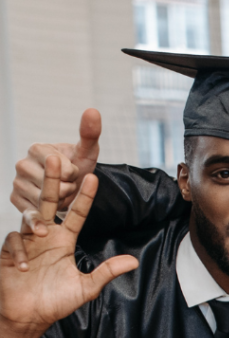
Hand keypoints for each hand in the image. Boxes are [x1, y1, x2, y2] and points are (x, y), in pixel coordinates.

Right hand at [0, 155, 137, 337]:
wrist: (28, 317)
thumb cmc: (55, 302)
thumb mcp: (86, 288)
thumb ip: (106, 272)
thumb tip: (133, 261)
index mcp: (64, 241)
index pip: (75, 214)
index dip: (83, 197)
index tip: (92, 177)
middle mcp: (45, 236)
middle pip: (48, 202)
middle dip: (50, 180)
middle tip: (54, 157)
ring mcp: (26, 242)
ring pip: (28, 216)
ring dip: (35, 221)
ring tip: (42, 232)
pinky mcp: (9, 252)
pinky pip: (13, 242)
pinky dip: (19, 252)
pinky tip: (24, 268)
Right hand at [11, 109, 101, 233]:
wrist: (70, 189)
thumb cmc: (78, 168)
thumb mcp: (87, 153)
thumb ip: (90, 134)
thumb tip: (93, 110)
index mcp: (37, 148)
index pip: (62, 168)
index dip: (74, 174)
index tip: (72, 171)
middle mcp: (22, 163)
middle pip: (53, 186)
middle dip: (68, 189)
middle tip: (67, 185)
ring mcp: (17, 182)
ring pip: (45, 201)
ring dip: (60, 202)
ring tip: (60, 195)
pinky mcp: (16, 200)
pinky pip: (32, 212)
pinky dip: (45, 216)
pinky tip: (48, 216)